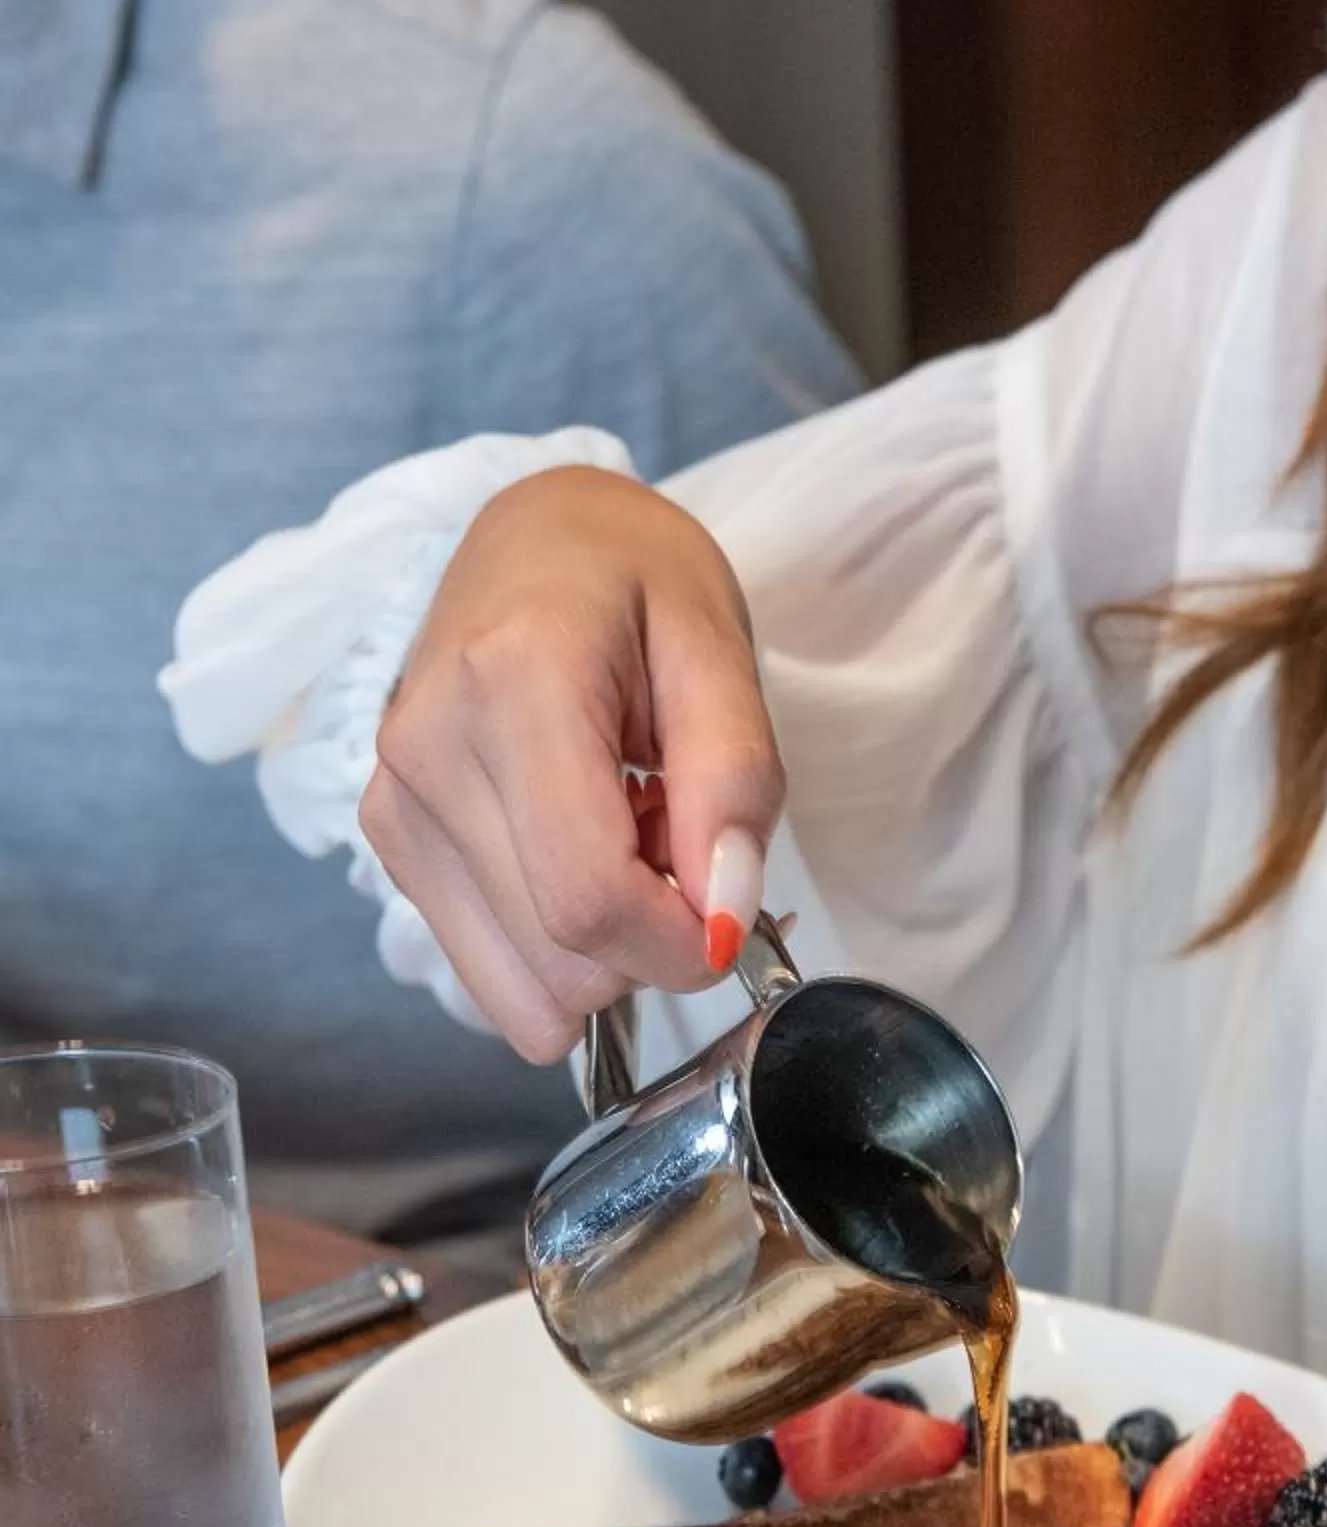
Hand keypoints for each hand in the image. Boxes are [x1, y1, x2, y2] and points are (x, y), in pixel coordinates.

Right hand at [360, 466, 782, 1059]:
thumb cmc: (634, 581)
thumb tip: (721, 917)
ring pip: (524, 988)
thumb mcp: (719, 651)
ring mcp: (396, 805)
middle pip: (559, 957)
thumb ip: (736, 783)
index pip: (588, 896)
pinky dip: (557, 949)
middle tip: (676, 835)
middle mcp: (428, 753)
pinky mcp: (390, 842)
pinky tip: (575, 856)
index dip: (680, 943)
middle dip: (651, 938)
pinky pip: (493, 972)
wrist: (535, 538)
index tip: (730, 912)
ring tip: (625, 836)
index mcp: (511, 686)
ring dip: (605, 948)